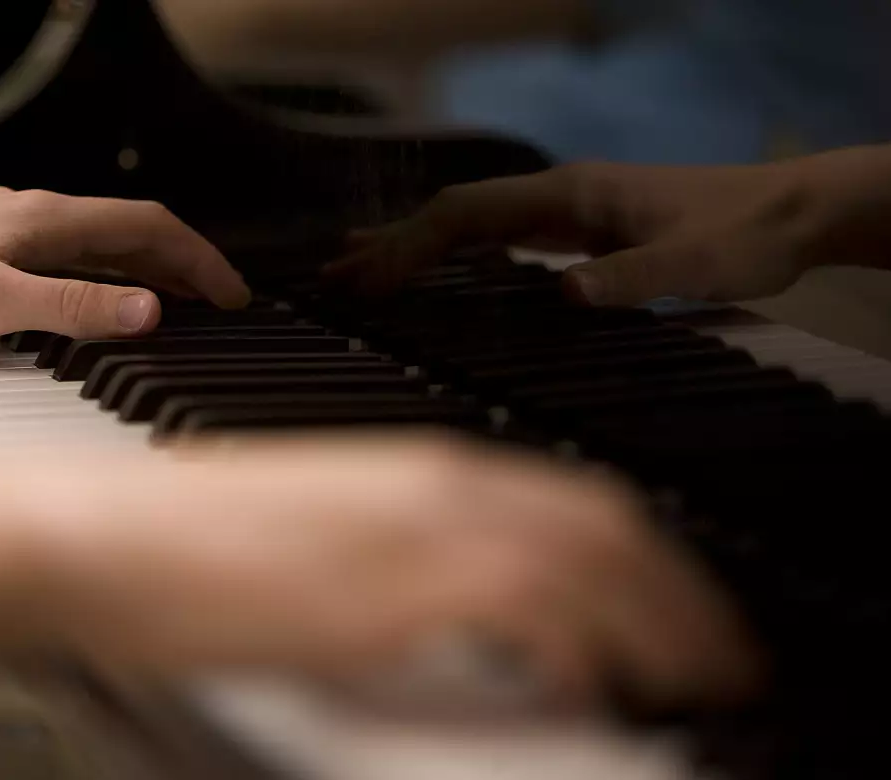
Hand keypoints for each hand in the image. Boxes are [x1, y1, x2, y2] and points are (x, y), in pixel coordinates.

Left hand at [0, 188, 252, 344]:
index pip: (146, 226)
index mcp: (41, 217)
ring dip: (135, 277)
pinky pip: (52, 267)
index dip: (198, 260)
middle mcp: (24, 217)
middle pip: (123, 235)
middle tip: (215, 305)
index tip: (233, 295)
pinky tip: (81, 317)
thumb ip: (75, 306)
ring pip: (88, 250)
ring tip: (166, 312)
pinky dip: (89, 287)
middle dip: (176, 268)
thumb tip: (148, 311)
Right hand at [30, 433, 757, 711]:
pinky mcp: (384, 590)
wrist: (98, 533)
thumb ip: (388, 553)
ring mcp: (410, 534)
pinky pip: (527, 611)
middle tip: (717, 651)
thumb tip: (444, 596)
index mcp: (413, 467)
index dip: (647, 558)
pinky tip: (589, 685)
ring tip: (691, 677)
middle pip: (604, 526)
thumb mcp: (304, 532)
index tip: (679, 606)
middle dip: (682, 594)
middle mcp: (429, 487)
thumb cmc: (174, 536)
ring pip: (588, 563)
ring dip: (659, 623)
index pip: (571, 502)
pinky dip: (579, 647)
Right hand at [324, 145, 890, 306]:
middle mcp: (557, 194)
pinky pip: (494, 234)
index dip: (413, 246)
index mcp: (571, 195)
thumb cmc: (747, 235)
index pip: (468, 214)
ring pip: (469, 221)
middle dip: (392, 243)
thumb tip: (560, 295)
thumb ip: (629, 278)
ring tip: (357, 266)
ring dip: (413, 242)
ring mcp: (565, 208)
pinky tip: (433, 267)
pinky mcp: (578, 227)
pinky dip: (450, 249)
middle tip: (335, 277)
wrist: (797, 210)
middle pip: (454, 213)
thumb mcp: (696, 266)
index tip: (369, 281)